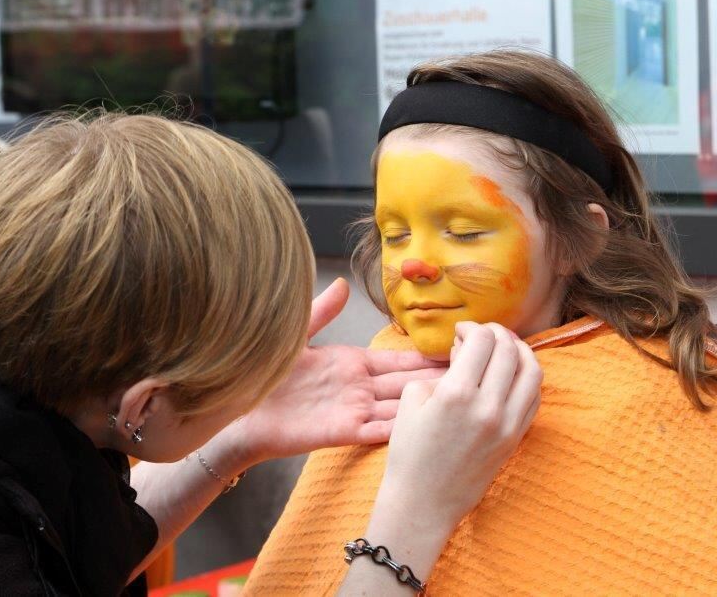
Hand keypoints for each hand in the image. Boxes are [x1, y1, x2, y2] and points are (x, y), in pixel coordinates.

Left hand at [221, 278, 444, 465]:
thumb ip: (322, 311)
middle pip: (408, 384)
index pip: (398, 360)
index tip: (459, 349)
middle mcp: (358, 388)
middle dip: (440, 381)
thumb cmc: (263, 371)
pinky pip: (378, 430)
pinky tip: (428, 427)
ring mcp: (353, 410)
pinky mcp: (342, 431)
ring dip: (430, 406)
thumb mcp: (297, 335)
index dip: (427, 356)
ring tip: (465, 401)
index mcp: (351, 364)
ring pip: (401, 408)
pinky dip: (402, 428)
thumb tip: (344, 285)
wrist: (238, 410)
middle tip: (478, 375)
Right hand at [381, 321, 540, 525]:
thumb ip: (441, 370)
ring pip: (532, 371)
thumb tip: (464, 352)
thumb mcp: (411, 401)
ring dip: (520, 351)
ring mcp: (508, 424)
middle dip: (496, 334)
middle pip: (509, 349)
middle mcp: (489, 406)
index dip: (472, 328)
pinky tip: (512, 375)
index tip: (461, 331)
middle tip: (482, 336)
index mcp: (457, 393)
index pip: (482, 341)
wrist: (424, 503)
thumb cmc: (410, 453)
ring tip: (503, 349)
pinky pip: (535, 398)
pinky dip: (528, 378)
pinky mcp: (516, 439)